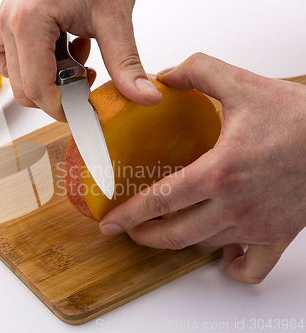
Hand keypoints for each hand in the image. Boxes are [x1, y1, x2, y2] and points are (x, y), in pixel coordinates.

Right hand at [0, 0, 161, 120]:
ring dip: (44, 78)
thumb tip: (142, 97)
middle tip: (85, 79)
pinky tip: (58, 49)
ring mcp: (4, 20)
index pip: (37, 88)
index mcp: (29, 21)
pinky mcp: (8, 19)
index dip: (63, 109)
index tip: (84, 111)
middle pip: (23, 89)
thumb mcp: (113, 17)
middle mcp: (9, 21)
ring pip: (12, 76)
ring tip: (72, 57)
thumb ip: (126, 62)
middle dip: (57, 94)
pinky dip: (30, 63)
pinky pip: (5, 57)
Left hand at [100, 53, 305, 283]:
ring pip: (204, 246)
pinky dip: (232, 266)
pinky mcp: (278, 234)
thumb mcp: (242, 84)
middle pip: (176, 235)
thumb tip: (166, 76)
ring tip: (164, 230)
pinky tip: (222, 252)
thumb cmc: (299, 117)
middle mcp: (236, 205)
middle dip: (145, 235)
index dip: (130, 215)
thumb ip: (198, 72)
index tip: (110, 224)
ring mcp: (257, 224)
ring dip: (178, 242)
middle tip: (130, 230)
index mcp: (220, 171)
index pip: (161, 200)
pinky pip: (252, 267)